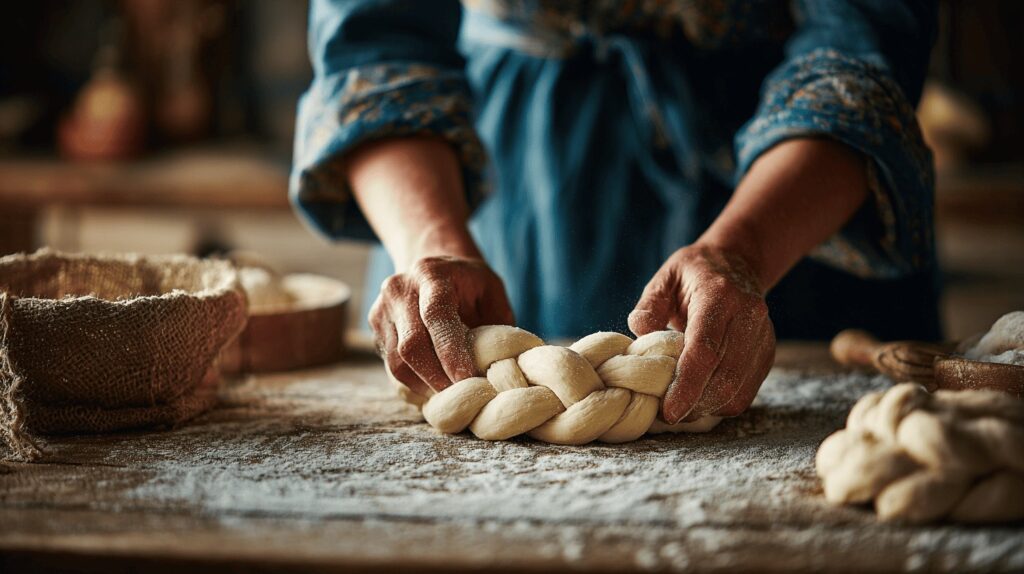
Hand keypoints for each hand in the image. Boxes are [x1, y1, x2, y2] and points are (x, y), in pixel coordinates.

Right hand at [369, 256, 514, 396]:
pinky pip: (390, 366)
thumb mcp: (492, 292)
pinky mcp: (375, 328)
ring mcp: (382, 309)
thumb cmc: (469, 283)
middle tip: (462, 397)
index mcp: (432, 275)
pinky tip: (433, 388)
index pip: (436, 316)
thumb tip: (499, 367)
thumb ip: (495, 324)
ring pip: (396, 362)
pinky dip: (413, 383)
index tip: (468, 379)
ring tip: (449, 397)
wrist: (433, 265)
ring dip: (424, 386)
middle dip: (438, 378)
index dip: (451, 353)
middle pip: (411, 345)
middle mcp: (400, 289)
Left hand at [628, 243, 774, 422]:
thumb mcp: (664, 278)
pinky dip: (721, 403)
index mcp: (720, 296)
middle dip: (695, 404)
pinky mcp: (767, 353)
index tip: (668, 411)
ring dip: (707, 407)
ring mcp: (763, 336)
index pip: (706, 350)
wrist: (737, 262)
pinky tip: (700, 397)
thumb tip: (640, 335)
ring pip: (738, 390)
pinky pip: (746, 392)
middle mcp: (749, 316)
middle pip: (725, 377)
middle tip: (667, 414)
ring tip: (681, 406)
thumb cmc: (693, 273)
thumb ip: (648, 307)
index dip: (687, 385)